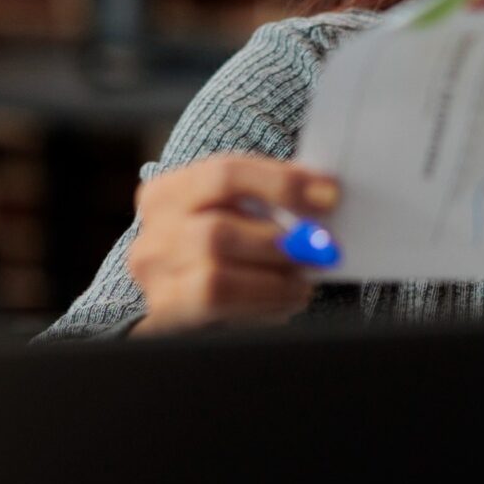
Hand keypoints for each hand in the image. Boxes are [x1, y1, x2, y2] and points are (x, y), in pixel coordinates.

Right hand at [128, 155, 338, 336]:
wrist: (180, 296)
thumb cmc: (217, 249)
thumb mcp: (235, 215)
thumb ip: (267, 205)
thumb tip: (322, 200)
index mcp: (170, 190)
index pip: (226, 174)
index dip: (282, 184)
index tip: (330, 196)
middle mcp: (155, 227)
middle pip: (219, 231)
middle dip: (280, 244)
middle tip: (322, 252)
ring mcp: (154, 270)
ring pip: (216, 273)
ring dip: (273, 281)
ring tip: (302, 283)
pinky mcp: (162, 309)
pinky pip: (215, 304)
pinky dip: (260, 303)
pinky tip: (283, 302)